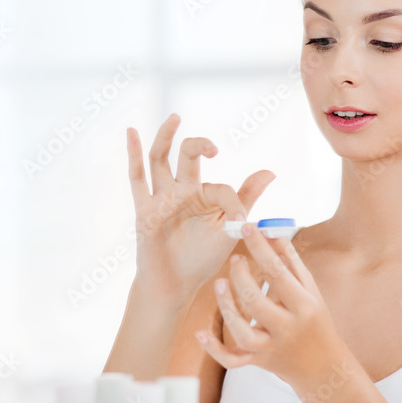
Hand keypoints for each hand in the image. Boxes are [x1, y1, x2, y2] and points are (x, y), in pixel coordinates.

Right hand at [127, 113, 275, 302]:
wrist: (175, 285)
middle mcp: (183, 191)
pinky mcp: (144, 210)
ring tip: (175, 118)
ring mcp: (162, 198)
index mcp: (205, 195)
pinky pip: (137, 179)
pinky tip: (131, 133)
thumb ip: (245, 198)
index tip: (241, 222)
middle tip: (213, 147)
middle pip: (188, 156)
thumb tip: (271, 171)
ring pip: (160, 159)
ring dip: (165, 137)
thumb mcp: (229, 229)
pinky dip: (133, 154)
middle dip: (199, 146)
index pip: (220, 187)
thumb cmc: (202, 258)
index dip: (234, 203)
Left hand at [195, 223, 347, 388]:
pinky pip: (232, 360)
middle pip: (257, 304)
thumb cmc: (315, 321)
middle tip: (235, 259)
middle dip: (241, 279)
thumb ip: (291, 262)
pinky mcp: (258, 362)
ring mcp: (271, 348)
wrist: (322, 367)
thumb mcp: (310, 290)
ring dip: (227, 307)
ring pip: (242, 333)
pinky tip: (200, 333)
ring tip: (220, 283)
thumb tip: (272, 233)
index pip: (278, 274)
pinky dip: (214, 349)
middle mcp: (287, 329)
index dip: (260, 248)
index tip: (246, 227)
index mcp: (305, 307)